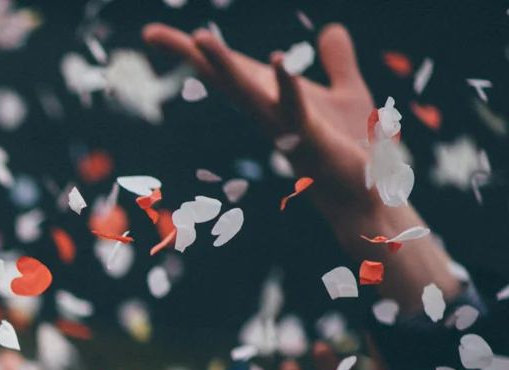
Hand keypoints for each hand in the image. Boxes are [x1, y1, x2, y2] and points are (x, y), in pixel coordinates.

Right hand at [141, 23, 372, 217]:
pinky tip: (277, 58)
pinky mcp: (308, 138)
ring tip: (198, 37)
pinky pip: (292, 108)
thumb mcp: (347, 92)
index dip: (192, 50)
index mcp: (270, 99)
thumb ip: (337, 61)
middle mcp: (266, 112)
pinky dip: (285, 84)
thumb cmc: (352, 150)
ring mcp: (282, 127)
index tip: (152, 33)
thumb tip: (331, 28)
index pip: (227, 69)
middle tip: (150, 32)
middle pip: (222, 76)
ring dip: (223, 64)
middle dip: (189, 53)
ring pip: (245, 91)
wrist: (365, 194)